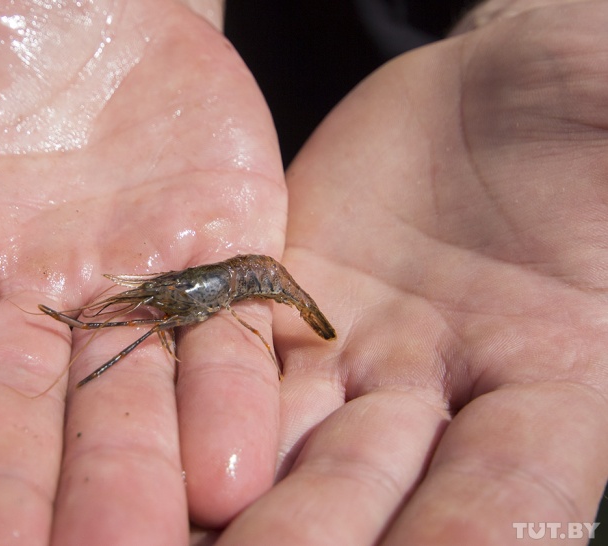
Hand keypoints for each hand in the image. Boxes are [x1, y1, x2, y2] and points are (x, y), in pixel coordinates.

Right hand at [0, 1, 285, 543]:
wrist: (110, 7)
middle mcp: (30, 294)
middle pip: (6, 416)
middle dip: (1, 494)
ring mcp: (135, 283)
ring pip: (125, 399)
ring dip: (128, 475)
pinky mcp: (223, 257)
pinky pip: (227, 340)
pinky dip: (230, 401)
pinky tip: (234, 472)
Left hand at [217, 1, 607, 543]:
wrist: (494, 100)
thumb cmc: (583, 121)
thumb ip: (604, 207)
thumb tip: (606, 260)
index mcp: (554, 377)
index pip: (510, 491)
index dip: (465, 538)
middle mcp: (445, 388)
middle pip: (373, 482)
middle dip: (315, 531)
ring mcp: (357, 349)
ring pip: (292, 437)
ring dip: (245, 493)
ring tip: (183, 534)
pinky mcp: (286, 299)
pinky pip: (239, 354)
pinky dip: (201, 403)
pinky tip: (166, 446)